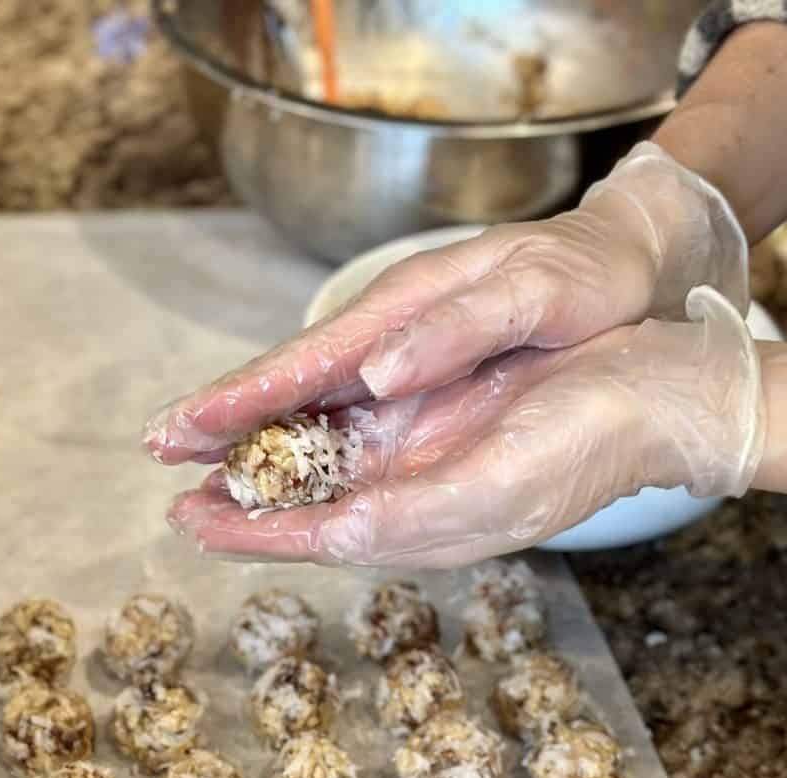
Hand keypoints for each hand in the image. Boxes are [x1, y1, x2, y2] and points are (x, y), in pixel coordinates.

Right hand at [144, 143, 747, 465]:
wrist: (626, 278)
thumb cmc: (578, 276)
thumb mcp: (531, 289)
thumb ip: (454, 329)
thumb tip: (379, 373)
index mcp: (396, 320)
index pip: (298, 367)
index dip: (235, 399)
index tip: (178, 425)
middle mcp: (385, 355)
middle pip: (288, 398)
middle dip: (224, 430)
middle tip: (160, 457)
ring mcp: (400, 384)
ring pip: (312, 426)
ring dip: (257, 457)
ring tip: (204, 494)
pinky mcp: (421, 408)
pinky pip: (349, 441)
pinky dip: (308, 466)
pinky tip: (283, 490)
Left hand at [167, 287, 764, 568]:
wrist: (644, 396)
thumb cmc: (580, 448)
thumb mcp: (492, 491)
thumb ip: (407, 519)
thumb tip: (329, 534)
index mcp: (421, 526)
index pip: (317, 539)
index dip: (251, 535)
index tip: (190, 524)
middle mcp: (410, 498)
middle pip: (308, 508)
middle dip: (245, 503)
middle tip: (182, 491)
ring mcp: (419, 459)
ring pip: (324, 468)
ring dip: (267, 464)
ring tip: (210, 459)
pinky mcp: (434, 420)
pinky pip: (353, 428)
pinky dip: (307, 425)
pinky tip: (278, 418)